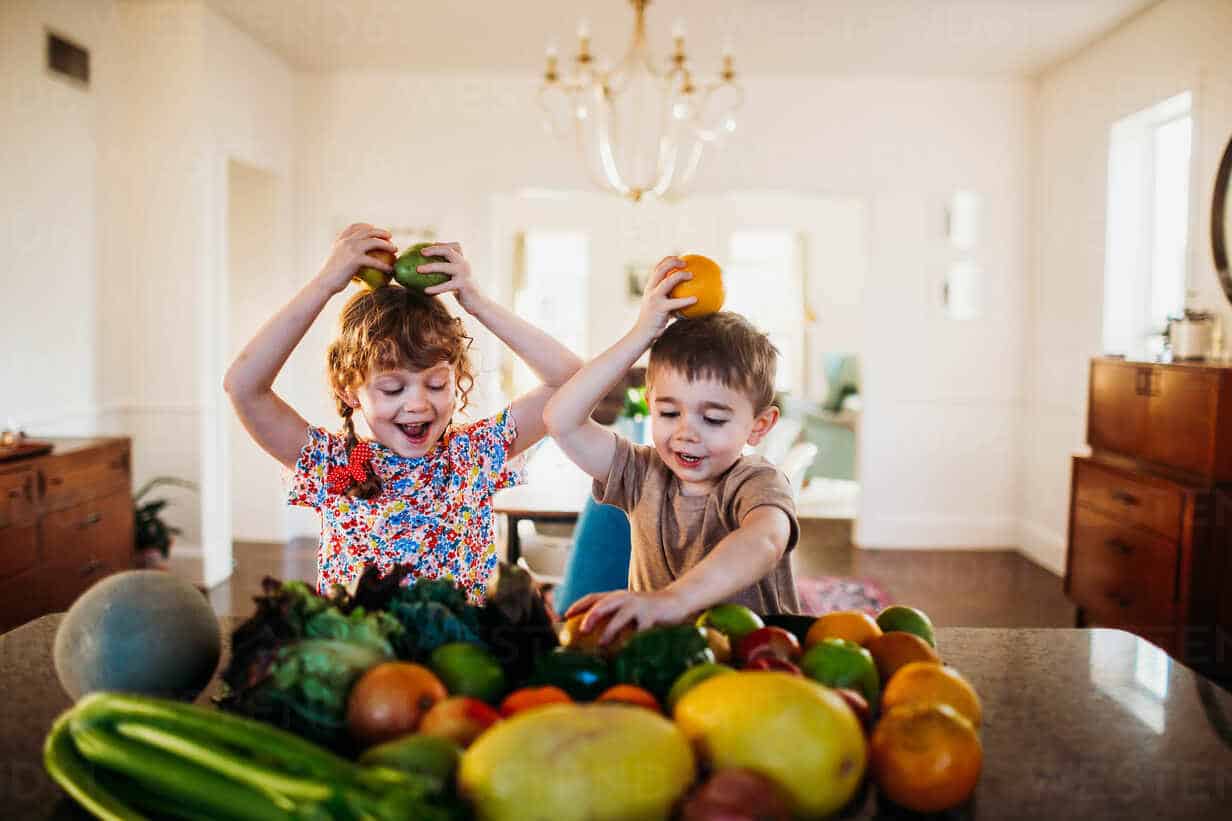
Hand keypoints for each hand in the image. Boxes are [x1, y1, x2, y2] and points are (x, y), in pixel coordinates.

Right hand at [315, 223, 396, 295]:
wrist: (324, 283)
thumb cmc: (331, 277)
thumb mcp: (336, 261)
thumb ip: (345, 256)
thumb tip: (357, 259)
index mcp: (340, 240)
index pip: (354, 227)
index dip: (365, 225)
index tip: (374, 227)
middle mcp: (346, 241)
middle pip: (368, 231)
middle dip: (381, 232)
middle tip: (390, 237)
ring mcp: (351, 248)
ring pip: (374, 242)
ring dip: (387, 245)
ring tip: (395, 249)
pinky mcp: (355, 259)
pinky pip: (375, 261)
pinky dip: (385, 266)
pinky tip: (391, 270)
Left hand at [420, 242, 483, 311]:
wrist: (480, 304)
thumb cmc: (465, 293)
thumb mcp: (457, 281)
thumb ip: (448, 274)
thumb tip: (428, 272)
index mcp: (464, 262)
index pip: (456, 246)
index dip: (443, 244)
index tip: (432, 244)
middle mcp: (465, 264)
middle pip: (449, 251)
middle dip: (434, 249)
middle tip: (421, 252)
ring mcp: (465, 273)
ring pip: (445, 266)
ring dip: (430, 267)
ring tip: (418, 269)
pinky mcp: (464, 284)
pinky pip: (446, 285)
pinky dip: (436, 288)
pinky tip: (425, 291)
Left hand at [566, 589, 686, 643]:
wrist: (676, 602)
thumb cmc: (649, 612)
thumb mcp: (629, 612)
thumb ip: (614, 620)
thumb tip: (594, 641)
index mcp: (618, 596)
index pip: (594, 597)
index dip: (578, 605)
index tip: (565, 616)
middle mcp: (626, 598)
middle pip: (604, 603)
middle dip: (591, 616)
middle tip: (581, 630)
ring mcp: (639, 605)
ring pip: (620, 617)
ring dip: (609, 631)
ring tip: (602, 645)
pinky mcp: (651, 615)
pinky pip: (639, 630)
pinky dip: (631, 641)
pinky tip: (626, 651)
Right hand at [636, 257, 695, 340]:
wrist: (642, 334)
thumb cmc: (655, 322)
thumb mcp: (661, 307)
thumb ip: (671, 300)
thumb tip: (690, 296)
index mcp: (650, 288)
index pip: (656, 268)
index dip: (667, 260)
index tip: (679, 257)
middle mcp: (650, 290)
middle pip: (660, 270)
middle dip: (672, 262)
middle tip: (686, 262)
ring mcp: (653, 298)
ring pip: (666, 282)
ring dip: (679, 276)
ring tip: (692, 275)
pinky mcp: (659, 308)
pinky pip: (675, 303)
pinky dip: (686, 300)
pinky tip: (696, 299)